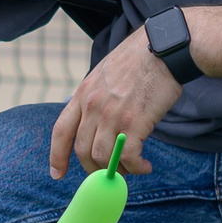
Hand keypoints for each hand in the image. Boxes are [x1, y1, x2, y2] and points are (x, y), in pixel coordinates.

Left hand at [48, 26, 185, 178]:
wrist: (164, 48)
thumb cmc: (138, 60)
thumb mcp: (103, 74)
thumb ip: (95, 98)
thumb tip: (95, 124)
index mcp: (82, 94)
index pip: (61, 130)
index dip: (57, 156)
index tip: (58, 174)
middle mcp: (92, 106)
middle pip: (82, 150)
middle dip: (93, 168)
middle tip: (109, 172)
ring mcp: (111, 115)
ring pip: (103, 157)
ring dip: (117, 169)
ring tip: (132, 167)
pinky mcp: (134, 122)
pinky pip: (127, 157)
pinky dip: (136, 167)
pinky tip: (145, 166)